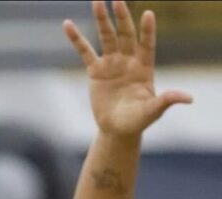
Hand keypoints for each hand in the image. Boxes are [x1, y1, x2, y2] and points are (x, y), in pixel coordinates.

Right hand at [64, 0, 191, 138]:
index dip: (148, 31)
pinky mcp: (95, 71)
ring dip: (102, 20)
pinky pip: (85, 51)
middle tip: (117, 0)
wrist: (117, 128)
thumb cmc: (137, 120)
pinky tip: (67, 24)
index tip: (148, 14)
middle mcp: (129, 60)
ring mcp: (112, 63)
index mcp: (144, 67)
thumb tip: (188, 98)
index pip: (147, 44)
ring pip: (107, 37)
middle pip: (125, 35)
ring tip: (98, 1)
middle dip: (122, 18)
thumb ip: (167, 101)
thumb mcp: (152, 111)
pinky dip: (76, 38)